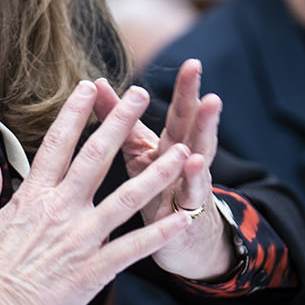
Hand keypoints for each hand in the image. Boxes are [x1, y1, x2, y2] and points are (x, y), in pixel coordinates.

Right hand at [0, 80, 194, 304]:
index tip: (89, 87)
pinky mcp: (95, 269)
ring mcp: (81, 238)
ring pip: (127, 197)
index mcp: (33, 196)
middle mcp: (62, 210)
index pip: (57, 143)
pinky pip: (135, 247)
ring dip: (156, 173)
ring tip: (180, 151)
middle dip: (121, 122)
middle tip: (140, 95)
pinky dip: (160, 232)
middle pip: (97, 157)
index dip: (75, 112)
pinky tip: (182, 217)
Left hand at [89, 59, 232, 280]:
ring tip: (208, 124)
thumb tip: (96, 83)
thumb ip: (120, 119)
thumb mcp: (139, 152)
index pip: (181, 114)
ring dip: (204, 142)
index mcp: (171, 146)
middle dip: (202, 110)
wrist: (180, 241)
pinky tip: (192, 166)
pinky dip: (192, 183)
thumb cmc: (156, 189)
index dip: (186, 91)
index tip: (191, 63)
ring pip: (199, 163)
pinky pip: (189, 200)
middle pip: (195, 132)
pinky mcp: (183, 219)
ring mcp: (189, 190)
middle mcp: (186, 163)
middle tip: (208, 89)